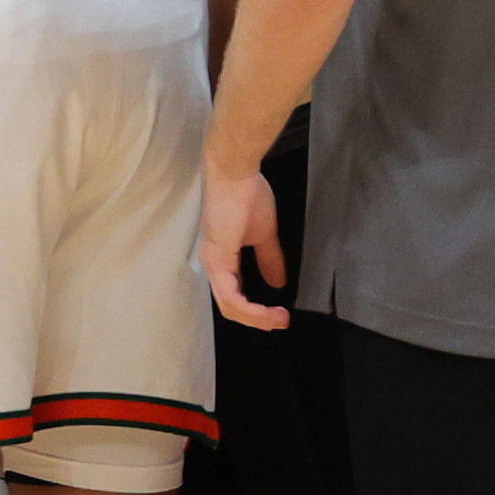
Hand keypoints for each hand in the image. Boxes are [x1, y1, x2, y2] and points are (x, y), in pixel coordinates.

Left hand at [203, 167, 288, 326]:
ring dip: (257, 319)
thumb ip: (269, 259)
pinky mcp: (218, 260)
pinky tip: (269, 313)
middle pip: (230, 308)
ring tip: (280, 320)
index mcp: (222, 259)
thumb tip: (278, 282)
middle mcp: (213, 265)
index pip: (234, 295)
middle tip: (281, 322)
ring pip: (229, 307)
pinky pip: (231, 297)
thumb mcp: (264, 233)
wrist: (235, 171)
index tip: (281, 313)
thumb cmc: (246, 193)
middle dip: (258, 320)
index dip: (256, 309)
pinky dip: (251, 310)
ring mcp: (213, 264)